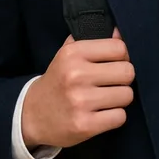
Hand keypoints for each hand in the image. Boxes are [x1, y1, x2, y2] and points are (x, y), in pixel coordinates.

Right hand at [21, 29, 134, 149]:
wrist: (31, 114)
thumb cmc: (59, 80)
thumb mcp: (69, 54)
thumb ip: (95, 40)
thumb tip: (121, 32)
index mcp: (73, 53)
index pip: (119, 48)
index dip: (123, 57)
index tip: (115, 64)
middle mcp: (76, 75)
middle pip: (127, 72)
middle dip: (124, 79)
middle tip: (112, 83)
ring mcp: (80, 101)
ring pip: (127, 95)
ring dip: (121, 99)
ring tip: (107, 99)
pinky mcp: (84, 125)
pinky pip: (120, 117)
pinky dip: (115, 117)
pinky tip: (103, 114)